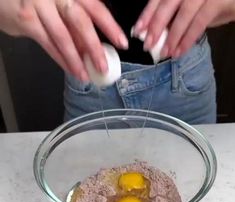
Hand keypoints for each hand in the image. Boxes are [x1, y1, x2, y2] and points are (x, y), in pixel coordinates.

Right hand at [0, 0, 127, 79]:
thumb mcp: (58, 2)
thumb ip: (74, 19)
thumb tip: (92, 44)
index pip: (95, 6)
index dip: (110, 26)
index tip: (122, 43)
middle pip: (81, 21)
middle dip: (94, 47)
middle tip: (103, 67)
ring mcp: (40, 4)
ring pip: (63, 36)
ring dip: (76, 60)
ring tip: (85, 76)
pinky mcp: (26, 18)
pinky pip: (47, 43)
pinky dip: (61, 59)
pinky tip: (70, 70)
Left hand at [134, 0, 234, 57]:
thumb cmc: (217, 2)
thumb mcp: (194, 6)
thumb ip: (177, 16)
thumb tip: (158, 33)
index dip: (148, 13)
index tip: (138, 30)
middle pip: (169, 2)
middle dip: (156, 25)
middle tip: (148, 44)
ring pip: (184, 13)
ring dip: (172, 35)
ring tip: (165, 52)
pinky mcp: (218, 0)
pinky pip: (199, 22)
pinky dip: (188, 38)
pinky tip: (180, 51)